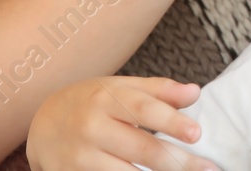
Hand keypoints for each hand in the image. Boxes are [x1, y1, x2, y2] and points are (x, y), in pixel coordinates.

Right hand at [27, 76, 214, 170]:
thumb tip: (195, 93)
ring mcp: (80, 157)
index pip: (144, 109)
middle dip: (177, 162)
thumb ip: (159, 90)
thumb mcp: (120, 87)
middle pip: (141, 148)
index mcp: (106, 98)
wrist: (42, 124)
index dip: (172, 121)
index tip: (197, 133)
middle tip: (208, 169)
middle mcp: (91, 127)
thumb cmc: (91, 102)